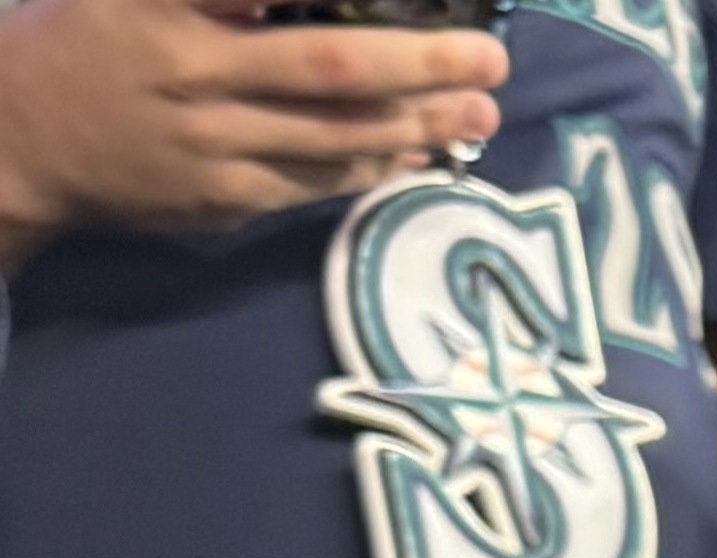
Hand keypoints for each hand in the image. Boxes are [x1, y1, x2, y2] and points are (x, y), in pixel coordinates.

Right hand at [0, 0, 503, 270]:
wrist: (20, 137)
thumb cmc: (88, 36)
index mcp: (163, 4)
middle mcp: (189, 72)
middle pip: (327, 68)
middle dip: (419, 63)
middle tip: (489, 58)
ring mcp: (208, 144)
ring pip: (334, 136)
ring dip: (417, 126)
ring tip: (480, 111)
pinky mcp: (220, 199)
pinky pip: (315, 183)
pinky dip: (373, 166)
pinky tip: (421, 151)